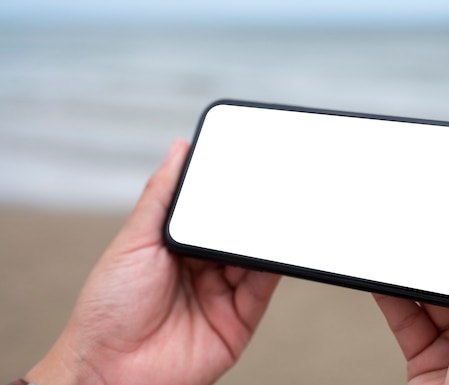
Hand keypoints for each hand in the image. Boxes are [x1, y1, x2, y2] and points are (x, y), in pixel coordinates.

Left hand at [27, 139, 279, 384]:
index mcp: (178, 245)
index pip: (211, 210)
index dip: (228, 190)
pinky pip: (263, 286)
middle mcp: (204, 266)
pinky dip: (274, 266)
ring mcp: (223, 292)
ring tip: (276, 213)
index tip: (246, 165)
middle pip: (236, 231)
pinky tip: (275, 247)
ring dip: (265, 236)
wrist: (111, 371)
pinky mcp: (240, 319)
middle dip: (252, 212)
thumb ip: (161, 196)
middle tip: (269, 187)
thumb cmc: (109, 308)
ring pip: (254, 255)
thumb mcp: (133, 240)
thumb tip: (179, 149)